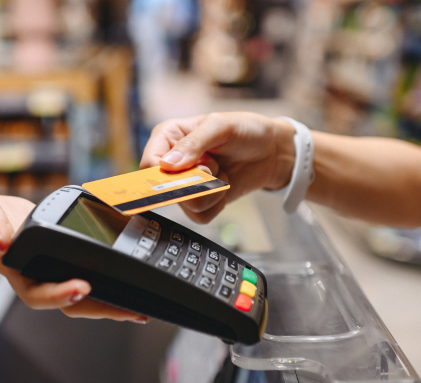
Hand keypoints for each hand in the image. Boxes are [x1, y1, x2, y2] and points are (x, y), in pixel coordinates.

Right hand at [0, 184, 146, 321]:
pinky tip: (131, 281)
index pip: (37, 292)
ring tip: (140, 309)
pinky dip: (109, 278)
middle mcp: (35, 273)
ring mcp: (50, 268)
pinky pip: (87, 271)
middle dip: (100, 308)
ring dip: (110, 302)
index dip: (59, 294)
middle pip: (69, 303)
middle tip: (132, 311)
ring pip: (82, 293)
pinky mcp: (62, 256)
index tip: (82, 287)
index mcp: (14, 267)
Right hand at [140, 112, 295, 222]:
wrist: (272, 151)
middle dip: (195, 181)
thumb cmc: (247, 130)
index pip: (148, 164)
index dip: (167, 173)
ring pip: (184, 205)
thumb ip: (194, 143)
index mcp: (167, 137)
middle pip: (165, 189)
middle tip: (214, 165)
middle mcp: (172, 162)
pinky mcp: (200, 201)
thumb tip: (167, 165)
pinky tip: (224, 187)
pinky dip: (216, 205)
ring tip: (221, 173)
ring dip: (210, 192)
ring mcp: (185, 184)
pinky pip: (199, 216)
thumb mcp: (220, 126)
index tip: (193, 167)